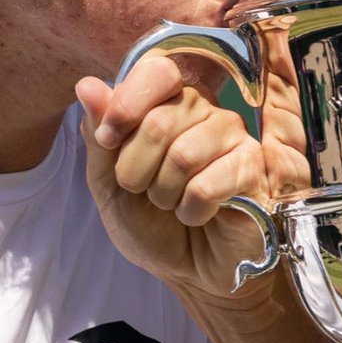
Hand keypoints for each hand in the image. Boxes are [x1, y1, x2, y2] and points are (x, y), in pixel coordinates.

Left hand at [75, 58, 275, 313]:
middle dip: (136, 170)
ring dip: (164, 194)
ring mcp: (234, 138)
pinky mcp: (253, 168)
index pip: (157, 71)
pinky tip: (198, 214)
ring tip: (173, 205)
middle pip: (161, 119)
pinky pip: (206, 185)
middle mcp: (206, 111)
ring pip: (184, 155)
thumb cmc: (152, 224)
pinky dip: (190, 211)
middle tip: (145, 192)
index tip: (109, 142)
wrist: (189, 271)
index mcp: (171, 102)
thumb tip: (88, 85)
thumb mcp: (109, 181)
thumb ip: (100, 134)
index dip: (125, 107)